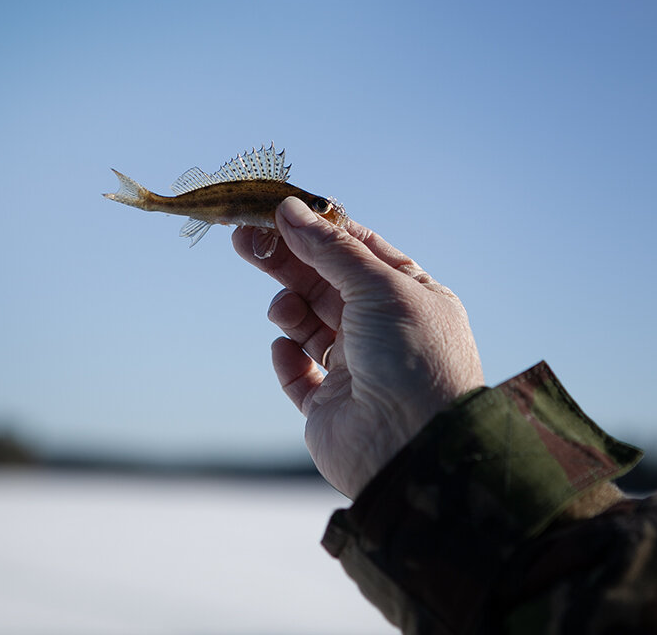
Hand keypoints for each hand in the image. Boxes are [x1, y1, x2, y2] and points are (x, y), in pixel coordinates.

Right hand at [232, 197, 484, 497]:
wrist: (413, 448)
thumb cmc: (414, 359)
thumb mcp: (379, 287)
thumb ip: (330, 249)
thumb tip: (289, 209)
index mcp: (408, 295)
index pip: (358, 249)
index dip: (317, 229)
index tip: (276, 210)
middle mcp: (383, 329)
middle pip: (323, 281)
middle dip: (285, 259)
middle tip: (243, 238)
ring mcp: (355, 367)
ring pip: (307, 322)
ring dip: (288, 307)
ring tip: (283, 309)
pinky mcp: (327, 405)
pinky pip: (297, 373)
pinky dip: (287, 357)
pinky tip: (287, 349)